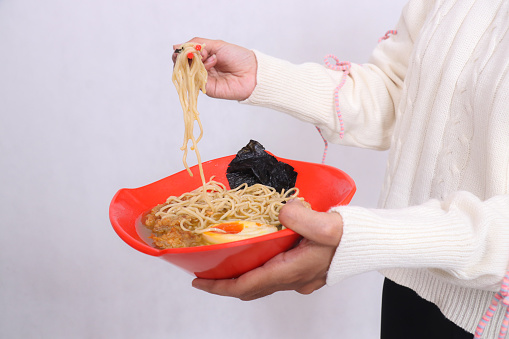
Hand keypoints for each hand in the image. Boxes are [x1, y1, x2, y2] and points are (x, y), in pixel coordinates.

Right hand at [172, 37, 256, 100]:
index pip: (186, 55)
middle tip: (190, 54)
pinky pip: (196, 82)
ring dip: (193, 63)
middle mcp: (202, 69)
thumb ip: (198, 44)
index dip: (181, 52)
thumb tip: (176, 46)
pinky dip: (199, 72)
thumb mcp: (217, 45)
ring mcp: (204, 79)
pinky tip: (209, 65)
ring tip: (205, 57)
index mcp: (205, 58)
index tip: (180, 50)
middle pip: (184, 65)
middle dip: (185, 58)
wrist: (252, 72)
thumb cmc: (238, 57)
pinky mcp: (207, 89)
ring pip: (188, 73)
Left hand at [192, 199, 343, 299]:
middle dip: (225, 284)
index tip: (199, 281)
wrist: (373, 242)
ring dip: (241, 278)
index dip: (220, 286)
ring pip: (262, 284)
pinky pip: (274, 277)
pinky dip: (257, 271)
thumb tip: (282, 212)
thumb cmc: (353, 235)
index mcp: (293, 270)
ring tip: (224, 264)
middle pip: (251, 289)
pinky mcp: (306, 271)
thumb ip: (304, 219)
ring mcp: (301, 278)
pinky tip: (255, 256)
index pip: (247, 285)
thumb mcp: (329, 225)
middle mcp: (294, 279)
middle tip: (204, 274)